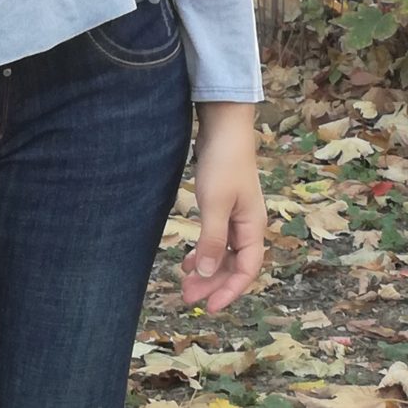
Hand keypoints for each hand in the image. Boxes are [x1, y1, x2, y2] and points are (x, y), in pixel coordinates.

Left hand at [180, 102, 266, 313]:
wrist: (224, 130)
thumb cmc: (223, 164)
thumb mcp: (215, 204)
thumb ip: (212, 239)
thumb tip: (209, 273)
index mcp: (253, 228)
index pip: (247, 270)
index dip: (229, 291)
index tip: (209, 308)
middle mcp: (248, 226)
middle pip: (235, 266)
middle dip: (213, 284)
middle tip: (187, 298)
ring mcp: (237, 217)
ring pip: (224, 254)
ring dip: (207, 270)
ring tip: (185, 284)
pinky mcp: (223, 208)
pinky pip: (217, 240)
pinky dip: (204, 252)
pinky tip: (190, 260)